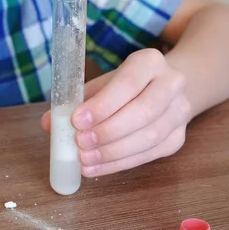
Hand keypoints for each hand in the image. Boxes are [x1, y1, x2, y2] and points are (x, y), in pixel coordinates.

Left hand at [41, 49, 191, 176]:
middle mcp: (172, 84)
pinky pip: (149, 155)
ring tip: (84, 159)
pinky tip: (96, 168)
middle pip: (143, 112)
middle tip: (79, 143)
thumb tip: (49, 123)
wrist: (162, 89)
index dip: (102, 105)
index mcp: (150, 61)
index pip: (128, 83)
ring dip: (113, 152)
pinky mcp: (179, 137)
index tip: (77, 121)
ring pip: (149, 137)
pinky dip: (119, 164)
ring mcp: (180, 112)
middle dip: (108, 131)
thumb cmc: (123, 86)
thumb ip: (75, 101)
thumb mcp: (100, 85)